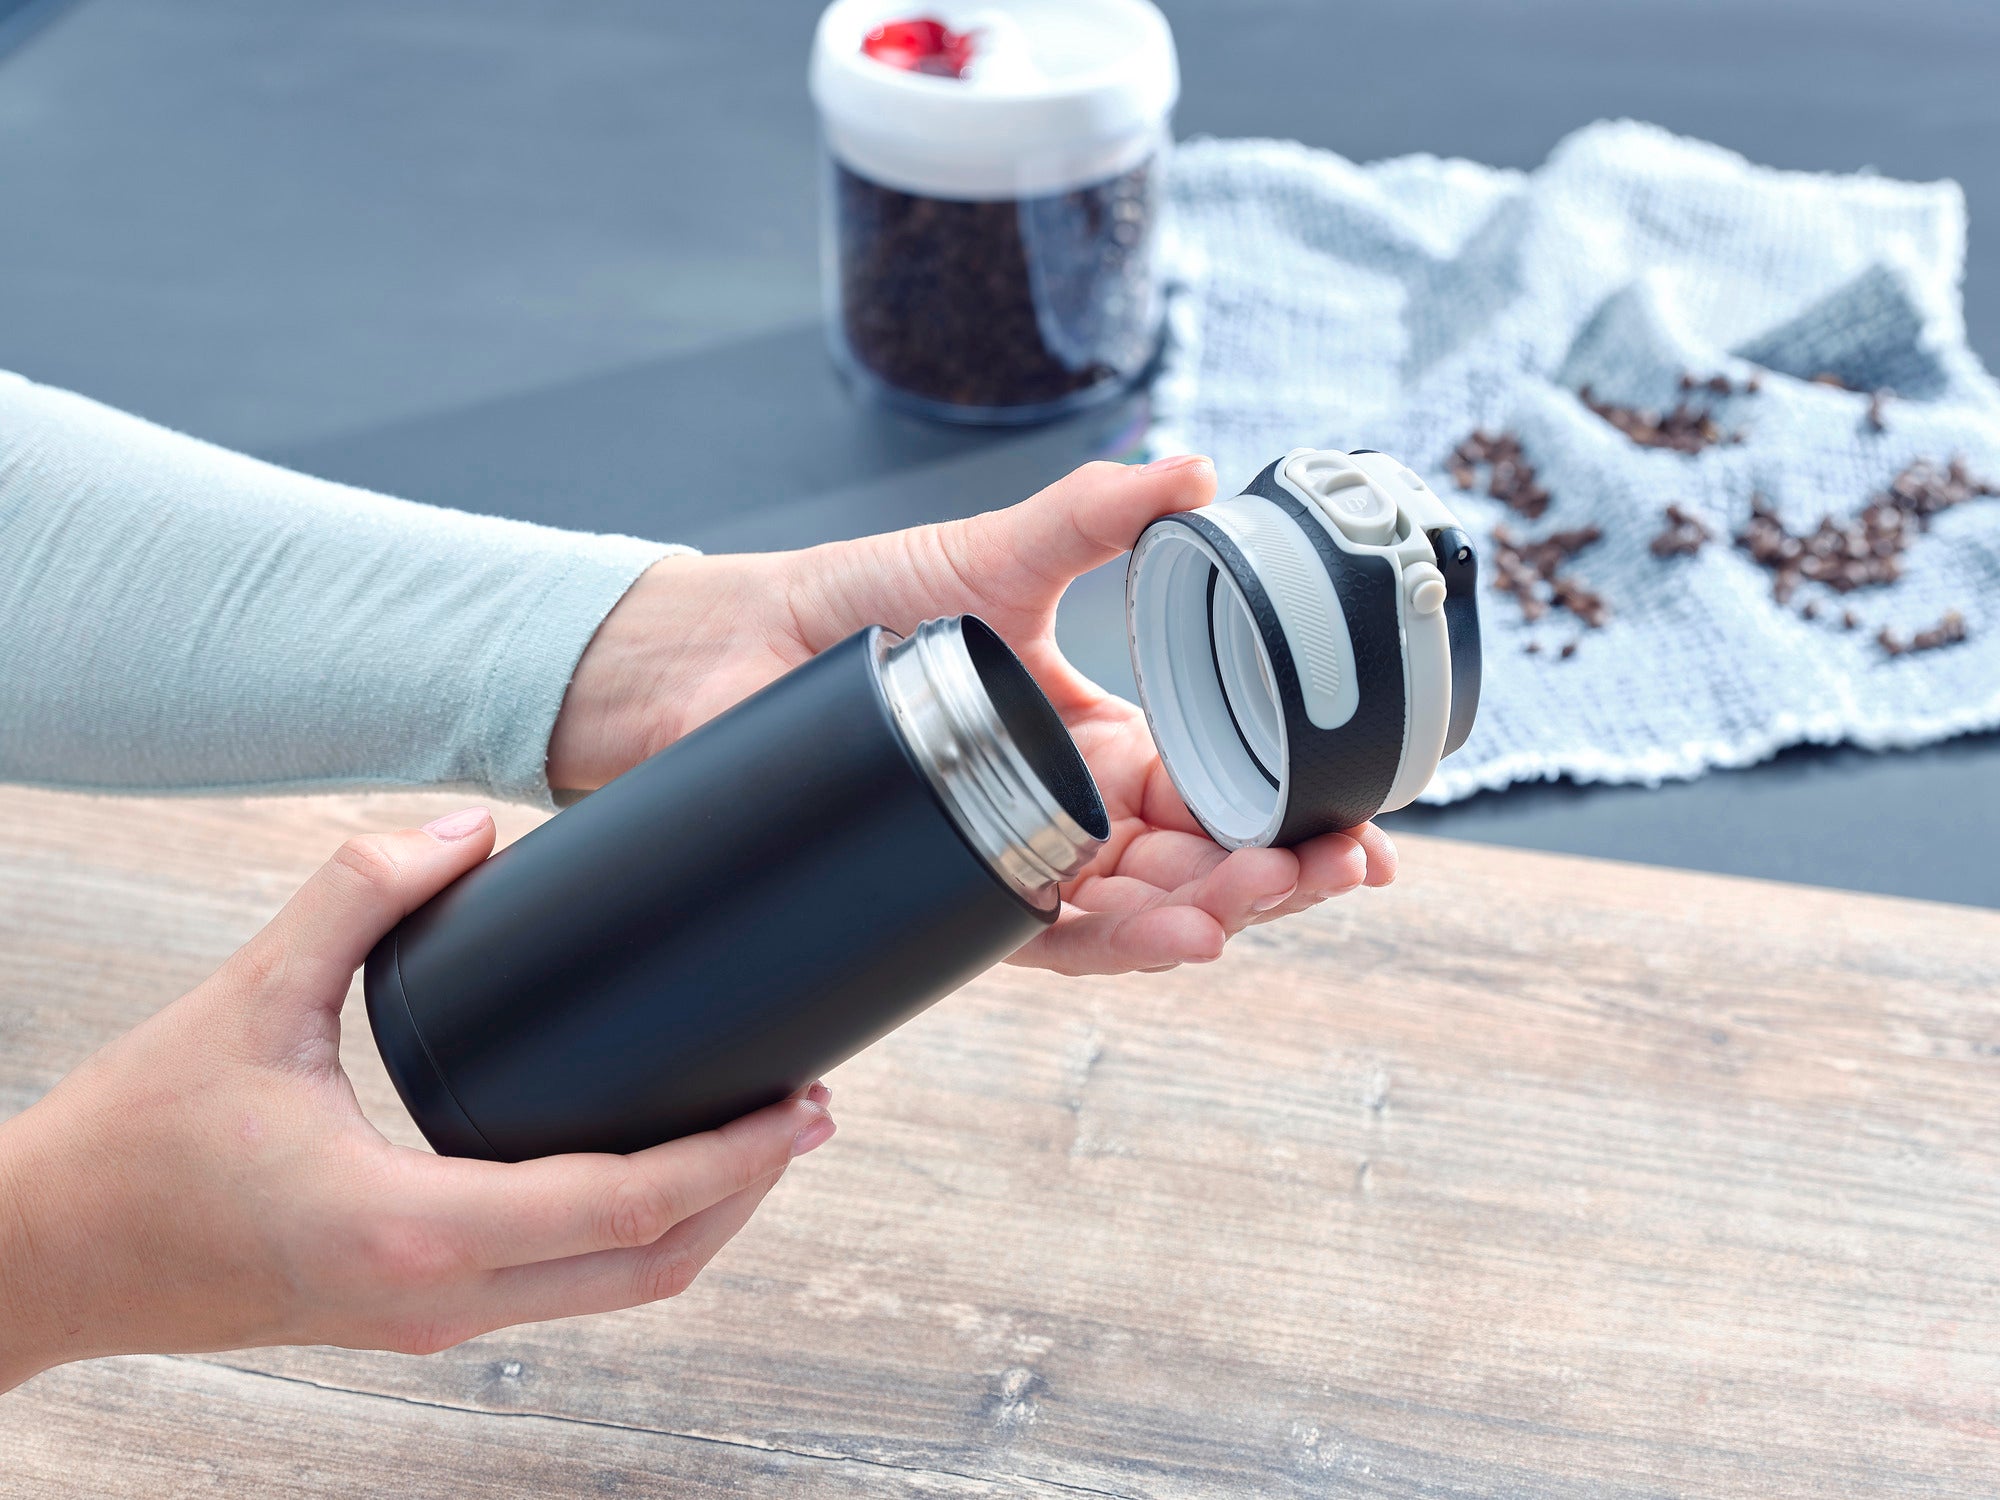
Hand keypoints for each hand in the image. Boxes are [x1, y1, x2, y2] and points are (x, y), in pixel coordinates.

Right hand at [0, 809, 834, 1391]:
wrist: (49, 1255)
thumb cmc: (139, 1136)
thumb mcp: (248, 997)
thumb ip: (355, 893)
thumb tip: (465, 825)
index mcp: (415, 1224)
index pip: (623, 1206)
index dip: (733, 1156)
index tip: (804, 1103)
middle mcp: (442, 1293)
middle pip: (650, 1268)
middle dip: (747, 1192)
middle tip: (811, 1111)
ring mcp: (433, 1317)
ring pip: (615, 1294)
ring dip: (700, 1220)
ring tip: (760, 1138)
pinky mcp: (418, 1308)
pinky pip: (564, 1289)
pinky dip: (633, 1236)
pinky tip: (657, 1170)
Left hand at [549, 457, 1395, 976]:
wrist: (737, 646)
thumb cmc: (863, 602)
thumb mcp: (1000, 555)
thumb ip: (1097, 517)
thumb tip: (1192, 467)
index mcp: (1105, 749)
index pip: (1225, 798)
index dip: (1299, 817)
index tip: (1365, 824)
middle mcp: (1073, 818)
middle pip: (1200, 872)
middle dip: (1277, 879)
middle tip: (1335, 865)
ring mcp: (1014, 862)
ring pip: (1139, 916)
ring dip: (1213, 915)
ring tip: (1261, 898)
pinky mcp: (951, 894)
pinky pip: (1048, 940)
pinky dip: (1119, 943)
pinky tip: (1180, 935)